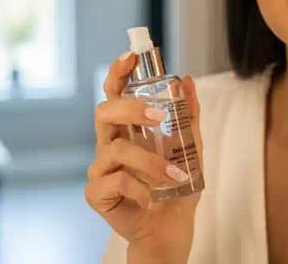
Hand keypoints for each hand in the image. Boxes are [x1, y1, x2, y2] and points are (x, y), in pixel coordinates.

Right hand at [84, 53, 203, 263]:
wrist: (170, 231)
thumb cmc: (175, 188)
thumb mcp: (191, 149)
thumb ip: (189, 116)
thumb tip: (188, 80)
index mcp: (128, 129)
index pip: (115, 93)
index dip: (118, 72)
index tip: (130, 56)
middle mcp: (110, 144)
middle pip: (104, 111)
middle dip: (131, 108)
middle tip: (159, 115)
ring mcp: (100, 168)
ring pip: (117, 149)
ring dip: (151, 161)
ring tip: (175, 175)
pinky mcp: (96, 192)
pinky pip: (116, 180)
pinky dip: (141, 187)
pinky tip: (151, 197)